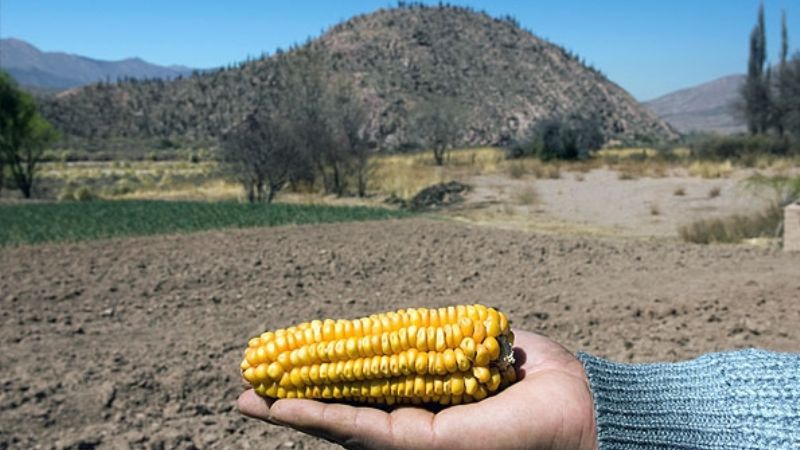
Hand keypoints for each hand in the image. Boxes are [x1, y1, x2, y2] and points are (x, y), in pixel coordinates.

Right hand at [238, 330, 596, 449]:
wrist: (584, 408)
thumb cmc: (544, 380)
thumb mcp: (485, 344)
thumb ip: (453, 336)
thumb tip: (431, 324)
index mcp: (429, 404)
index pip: (366, 392)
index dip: (325, 380)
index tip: (290, 365)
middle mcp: (416, 427)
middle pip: (342, 411)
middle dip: (294, 400)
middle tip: (250, 388)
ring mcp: (415, 441)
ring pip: (340, 424)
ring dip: (291, 409)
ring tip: (248, 396)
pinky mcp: (421, 446)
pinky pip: (360, 430)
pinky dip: (318, 415)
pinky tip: (282, 404)